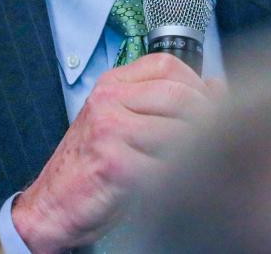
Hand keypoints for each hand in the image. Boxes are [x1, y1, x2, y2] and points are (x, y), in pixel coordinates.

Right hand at [11, 54, 222, 252]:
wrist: (53, 205)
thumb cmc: (93, 167)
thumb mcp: (128, 123)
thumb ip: (167, 102)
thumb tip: (217, 87)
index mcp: (112, 85)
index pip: (167, 65)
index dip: (196, 85)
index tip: (208, 106)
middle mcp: (108, 100)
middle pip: (178, 94)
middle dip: (204, 119)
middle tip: (211, 140)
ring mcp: (109, 129)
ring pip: (177, 129)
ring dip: (193, 150)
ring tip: (192, 163)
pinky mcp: (113, 163)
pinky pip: (165, 164)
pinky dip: (177, 175)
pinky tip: (174, 181)